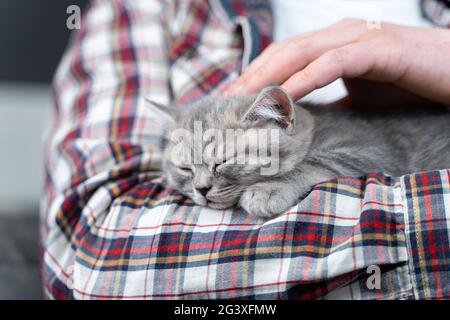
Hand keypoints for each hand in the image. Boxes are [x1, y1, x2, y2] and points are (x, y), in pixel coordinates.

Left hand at [224, 19, 449, 107]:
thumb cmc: (408, 82)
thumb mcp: (358, 97)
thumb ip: (331, 105)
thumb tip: (303, 124)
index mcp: (330, 44)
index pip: (281, 58)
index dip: (254, 78)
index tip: (232, 102)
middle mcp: (337, 35)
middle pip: (281, 53)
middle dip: (251, 78)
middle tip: (226, 104)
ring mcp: (356, 38)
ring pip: (299, 53)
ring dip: (269, 78)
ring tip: (244, 101)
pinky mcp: (377, 49)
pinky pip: (332, 63)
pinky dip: (306, 79)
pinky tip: (286, 97)